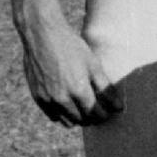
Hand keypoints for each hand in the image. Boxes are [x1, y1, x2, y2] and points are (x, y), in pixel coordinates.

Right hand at [18, 12, 120, 126]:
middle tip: (96, 108)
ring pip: (67, 121)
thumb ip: (106, 88)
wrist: (42, 35)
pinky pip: (53, 115)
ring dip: (77, 118)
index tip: (107, 111)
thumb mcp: (92, 64)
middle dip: (92, 117)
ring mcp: (48, 99)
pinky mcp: (37, 97)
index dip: (104, 115)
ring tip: (83, 107)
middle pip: (82, 120)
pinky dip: (62, 114)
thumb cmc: (71, 47)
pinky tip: (68, 103)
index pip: (96, 114)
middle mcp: (62, 98)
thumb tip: (119, 108)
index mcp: (79, 90)